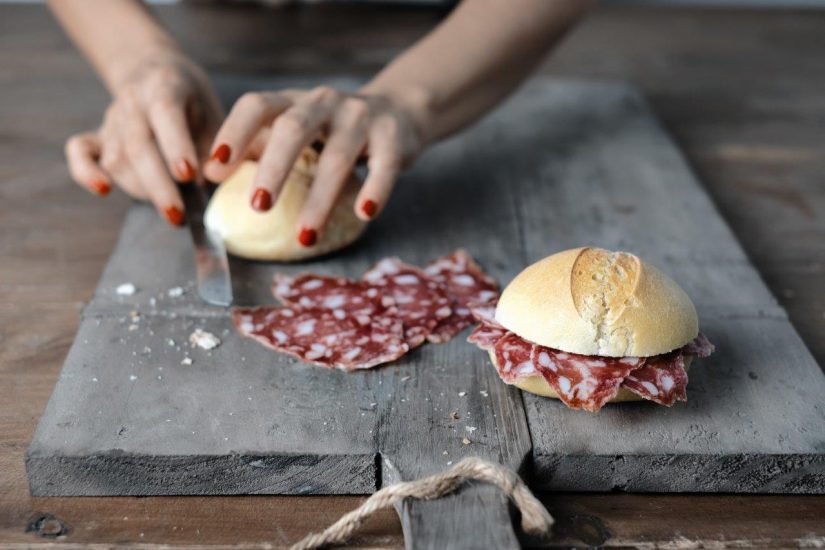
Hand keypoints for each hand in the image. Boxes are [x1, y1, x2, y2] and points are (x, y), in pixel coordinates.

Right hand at [64, 54, 222, 224]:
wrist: (157, 74)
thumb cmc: (195, 101)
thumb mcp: (214, 112)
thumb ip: (216, 145)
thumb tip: (214, 181)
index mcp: (164, 85)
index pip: (165, 112)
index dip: (176, 145)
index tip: (189, 175)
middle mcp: (133, 100)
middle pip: (138, 145)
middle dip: (158, 185)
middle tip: (177, 215)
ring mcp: (111, 118)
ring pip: (117, 158)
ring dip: (141, 189)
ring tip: (171, 210)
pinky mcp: (97, 135)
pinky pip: (79, 152)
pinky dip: (86, 172)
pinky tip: (104, 190)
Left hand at [203, 86, 424, 244]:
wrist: (399, 112)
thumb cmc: (335, 131)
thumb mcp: (297, 130)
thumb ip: (257, 147)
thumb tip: (210, 175)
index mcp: (293, 101)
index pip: (257, 106)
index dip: (234, 132)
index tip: (215, 168)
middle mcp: (324, 103)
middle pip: (295, 129)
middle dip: (274, 169)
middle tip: (258, 207)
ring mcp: (361, 118)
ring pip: (338, 157)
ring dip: (320, 199)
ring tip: (305, 237)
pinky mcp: (393, 138)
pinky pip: (384, 166)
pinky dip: (374, 189)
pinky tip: (364, 213)